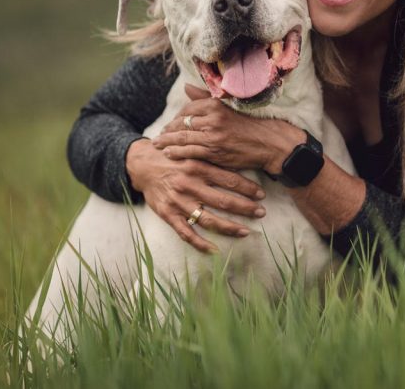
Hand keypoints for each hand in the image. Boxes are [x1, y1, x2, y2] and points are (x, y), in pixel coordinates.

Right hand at [125, 138, 266, 253]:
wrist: (143, 165)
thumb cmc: (174, 158)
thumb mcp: (193, 154)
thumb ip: (212, 162)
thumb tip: (239, 167)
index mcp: (198, 166)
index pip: (229, 180)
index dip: (248, 188)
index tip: (261, 195)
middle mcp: (190, 184)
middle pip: (223, 201)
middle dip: (245, 208)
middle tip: (261, 213)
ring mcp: (179, 201)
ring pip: (208, 220)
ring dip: (229, 227)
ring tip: (245, 232)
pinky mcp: (168, 214)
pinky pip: (186, 233)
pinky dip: (201, 243)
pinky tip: (215, 250)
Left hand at [153, 85, 305, 175]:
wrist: (270, 143)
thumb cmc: (251, 125)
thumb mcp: (229, 107)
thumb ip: (205, 98)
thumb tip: (186, 87)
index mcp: (216, 105)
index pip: (188, 109)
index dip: (177, 117)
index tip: (171, 123)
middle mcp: (213, 118)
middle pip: (182, 123)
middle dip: (169, 130)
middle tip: (160, 135)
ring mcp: (213, 136)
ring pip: (183, 138)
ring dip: (168, 141)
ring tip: (158, 144)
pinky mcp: (215, 151)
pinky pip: (190, 151)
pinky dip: (177, 152)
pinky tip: (169, 153)